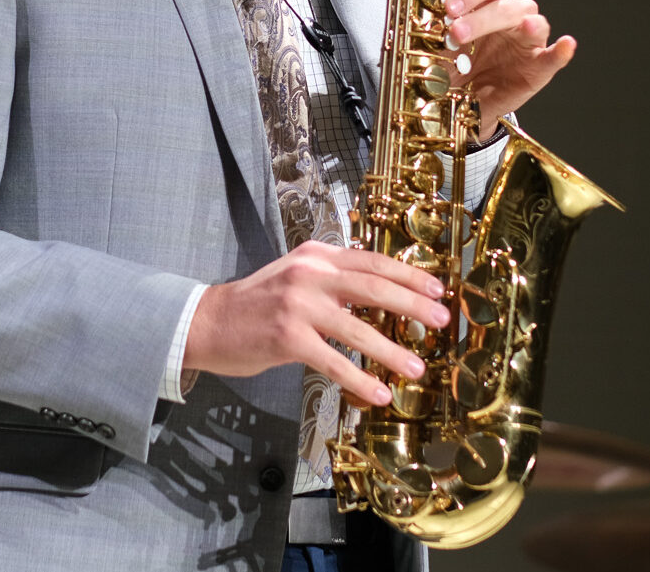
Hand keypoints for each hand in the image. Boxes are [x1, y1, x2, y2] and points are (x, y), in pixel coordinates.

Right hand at [183, 240, 449, 405]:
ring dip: (392, 351)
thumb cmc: (257, 304)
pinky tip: (379, 393)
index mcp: (317, 255)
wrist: (207, 321)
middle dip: (413, 305)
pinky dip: (360, 379)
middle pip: (373, 287)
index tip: (438, 290)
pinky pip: (334, 361)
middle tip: (442, 321)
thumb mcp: (296, 276)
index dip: (408, 275)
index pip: (372, 261)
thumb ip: (332, 279)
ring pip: (358, 328)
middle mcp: (310, 274)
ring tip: (417, 368)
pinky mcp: (287, 337)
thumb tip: (381, 294)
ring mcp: (298, 305)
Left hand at [442, 0, 574, 138]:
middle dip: (481, 13)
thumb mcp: (427, 33)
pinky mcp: (539, 66)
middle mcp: (510, 12)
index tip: (447, 5)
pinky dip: (561, 51)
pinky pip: (554, 56)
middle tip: (455, 30)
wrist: (456, 101)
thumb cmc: (450, 59)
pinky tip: (565, 45)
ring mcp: (527, 38)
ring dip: (517, 24)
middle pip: (506, 0)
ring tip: (515, 28)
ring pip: (531, 20)